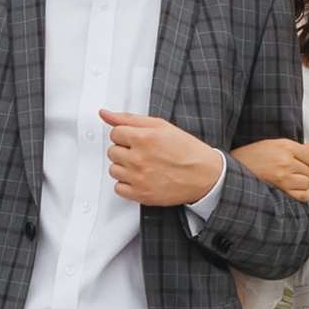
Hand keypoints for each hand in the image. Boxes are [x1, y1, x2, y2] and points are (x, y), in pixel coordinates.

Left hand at [98, 110, 224, 206]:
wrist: (204, 175)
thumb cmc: (186, 150)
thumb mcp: (161, 126)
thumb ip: (130, 119)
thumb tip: (105, 114)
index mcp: (143, 138)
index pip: (114, 133)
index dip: (126, 136)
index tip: (137, 140)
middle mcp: (138, 158)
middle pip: (112, 152)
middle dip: (125, 151)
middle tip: (143, 153)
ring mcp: (138, 178)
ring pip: (113, 170)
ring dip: (124, 168)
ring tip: (142, 166)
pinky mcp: (141, 194)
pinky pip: (118, 188)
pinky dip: (127, 184)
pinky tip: (140, 178)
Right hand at [231, 133, 308, 202]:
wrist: (233, 168)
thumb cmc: (253, 155)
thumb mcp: (274, 144)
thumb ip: (297, 147)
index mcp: (286, 146)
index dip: (308, 161)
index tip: (299, 163)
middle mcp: (286, 161)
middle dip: (302, 172)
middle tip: (289, 171)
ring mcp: (283, 177)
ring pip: (306, 183)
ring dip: (300, 183)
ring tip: (289, 180)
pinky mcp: (280, 190)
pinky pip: (303, 195)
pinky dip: (301, 194)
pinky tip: (292, 189)